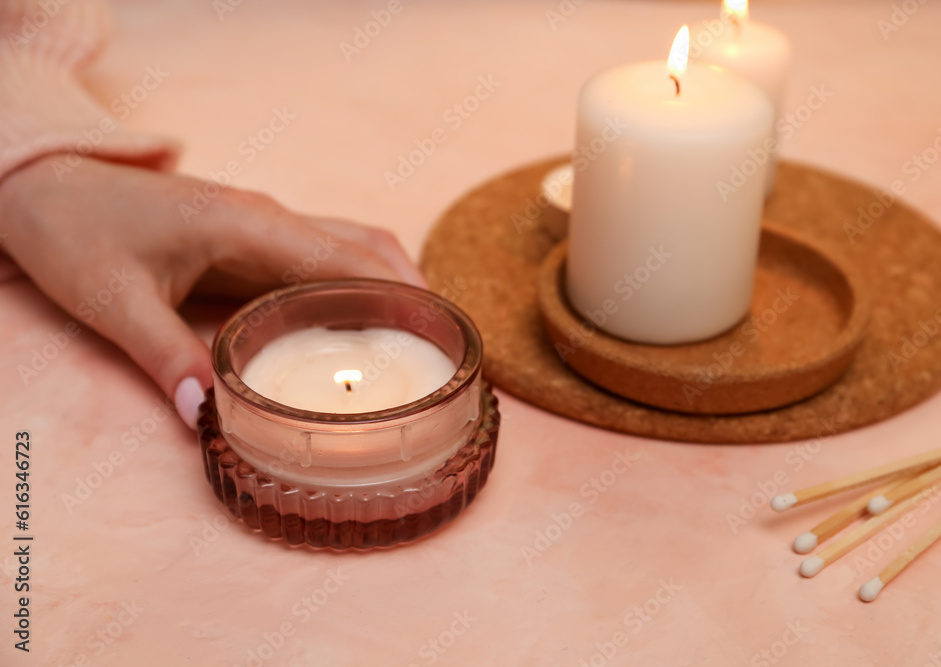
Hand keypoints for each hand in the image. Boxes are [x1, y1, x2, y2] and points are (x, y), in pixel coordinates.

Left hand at [0, 155, 425, 428]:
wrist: (49, 186)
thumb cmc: (77, 233)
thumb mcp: (113, 301)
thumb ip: (164, 356)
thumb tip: (209, 417)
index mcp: (246, 226)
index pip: (344, 259)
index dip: (400, 296)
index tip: (441, 333)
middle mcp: (269, 218)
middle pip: (366, 249)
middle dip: (414, 294)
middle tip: (446, 349)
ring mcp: (266, 222)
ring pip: (354, 245)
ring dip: (395, 283)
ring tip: (424, 336)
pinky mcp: (256, 235)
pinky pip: (327, 253)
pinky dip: (362, 281)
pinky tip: (368, 319)